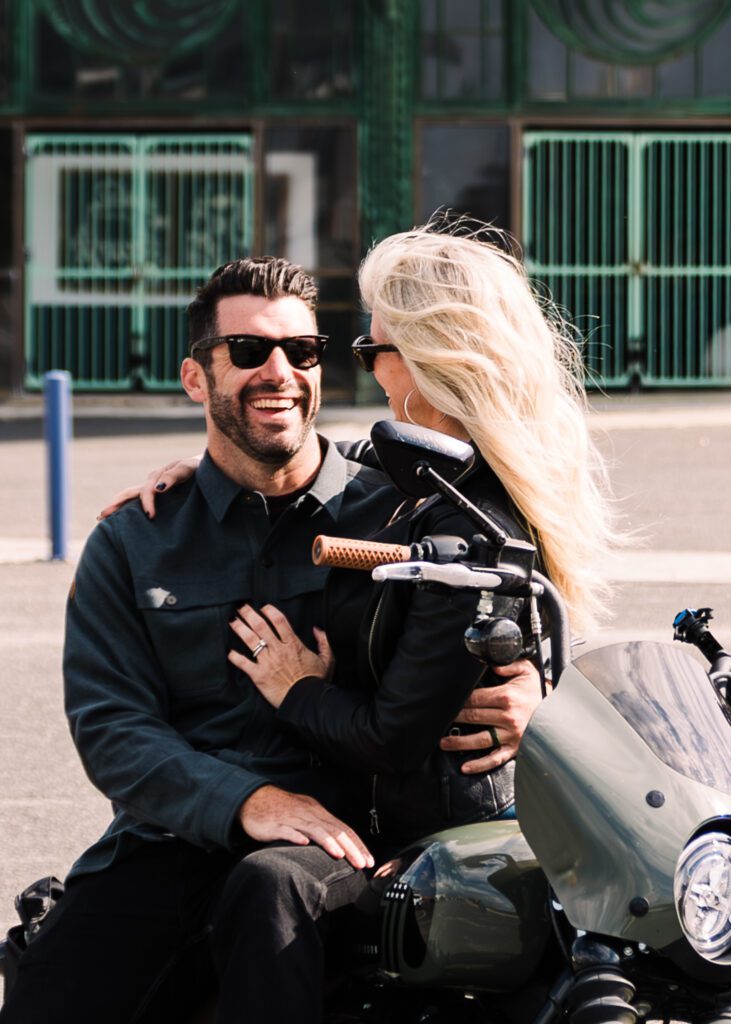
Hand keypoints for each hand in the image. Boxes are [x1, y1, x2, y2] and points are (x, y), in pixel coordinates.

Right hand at [97, 455, 202, 519]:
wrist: (209, 470)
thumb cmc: (200, 469)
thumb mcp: (189, 469)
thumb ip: (174, 476)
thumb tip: (157, 488)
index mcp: (159, 477)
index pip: (146, 491)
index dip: (147, 502)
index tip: (151, 516)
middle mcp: (153, 484)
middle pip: (130, 493)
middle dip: (116, 504)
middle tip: (102, 517)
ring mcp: (155, 490)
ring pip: (131, 498)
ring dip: (118, 507)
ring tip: (103, 518)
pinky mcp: (160, 498)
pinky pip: (140, 503)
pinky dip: (129, 510)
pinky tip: (121, 520)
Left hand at [228, 604, 333, 708]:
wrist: (306, 702)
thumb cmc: (316, 682)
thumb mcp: (327, 659)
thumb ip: (324, 642)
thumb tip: (318, 630)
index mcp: (293, 644)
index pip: (279, 621)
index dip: (270, 611)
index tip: (264, 607)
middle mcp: (278, 650)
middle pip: (261, 626)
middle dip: (250, 615)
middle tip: (242, 608)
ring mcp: (267, 662)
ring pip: (251, 641)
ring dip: (240, 629)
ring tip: (233, 621)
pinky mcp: (259, 676)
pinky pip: (243, 664)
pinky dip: (235, 657)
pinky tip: (230, 652)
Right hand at [239, 785, 373, 869]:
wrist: (254, 798)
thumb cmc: (282, 811)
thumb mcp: (306, 817)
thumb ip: (321, 830)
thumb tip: (341, 848)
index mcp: (318, 813)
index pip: (343, 829)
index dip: (357, 845)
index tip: (369, 861)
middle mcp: (309, 814)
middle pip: (334, 830)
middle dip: (350, 847)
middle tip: (363, 863)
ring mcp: (292, 818)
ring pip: (314, 829)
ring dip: (329, 842)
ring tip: (341, 855)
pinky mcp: (275, 824)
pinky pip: (287, 830)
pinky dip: (296, 836)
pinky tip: (304, 843)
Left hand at [439, 660, 543, 773]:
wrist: (557, 711)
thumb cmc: (538, 691)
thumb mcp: (526, 671)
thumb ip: (507, 665)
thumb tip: (490, 662)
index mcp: (507, 696)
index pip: (475, 698)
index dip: (459, 700)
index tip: (446, 701)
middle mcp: (507, 717)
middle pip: (474, 717)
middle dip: (454, 718)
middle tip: (437, 719)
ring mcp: (510, 735)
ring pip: (480, 739)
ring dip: (459, 742)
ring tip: (443, 743)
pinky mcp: (514, 748)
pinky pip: (495, 759)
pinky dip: (480, 764)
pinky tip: (465, 767)